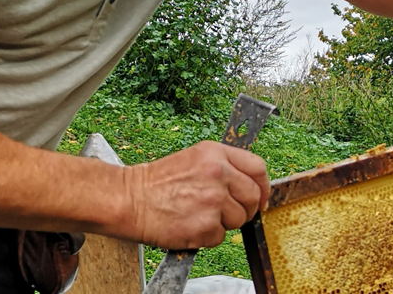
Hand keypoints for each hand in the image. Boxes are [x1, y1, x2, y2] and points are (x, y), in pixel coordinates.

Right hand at [126, 141, 269, 248]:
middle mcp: (218, 174)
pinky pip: (220, 237)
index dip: (263, 186)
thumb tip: (250, 185)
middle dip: (245, 209)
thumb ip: (223, 167)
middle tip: (226, 212)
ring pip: (239, 219)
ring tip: (198, 215)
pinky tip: (190, 225)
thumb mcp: (194, 159)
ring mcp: (213, 200)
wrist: (129, 199)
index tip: (261, 197)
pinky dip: (207, 236)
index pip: (258, 168)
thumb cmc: (157, 182)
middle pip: (253, 197)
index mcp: (216, 154)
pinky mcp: (206, 225)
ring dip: (223, 223)